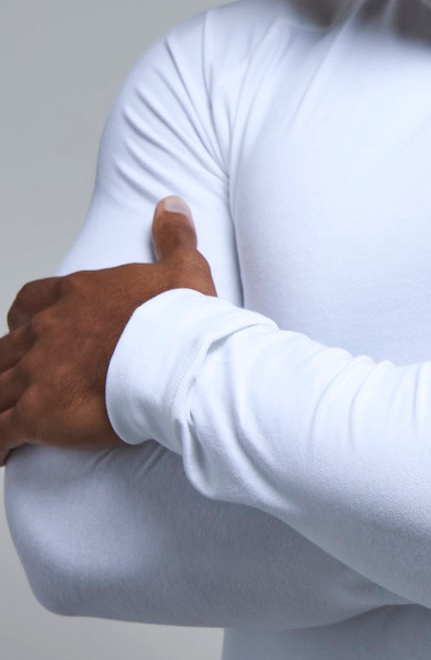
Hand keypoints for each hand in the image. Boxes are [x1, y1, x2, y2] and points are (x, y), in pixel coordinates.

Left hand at [0, 196, 215, 463]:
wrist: (173, 358)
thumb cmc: (180, 320)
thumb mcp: (183, 269)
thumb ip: (173, 236)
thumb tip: (171, 204)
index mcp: (75, 296)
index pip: (29, 303)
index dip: (26, 320)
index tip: (30, 331)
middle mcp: (46, 331)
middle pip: (7, 349)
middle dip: (8, 366)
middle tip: (17, 384)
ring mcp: (36, 373)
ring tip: (3, 417)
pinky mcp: (36, 414)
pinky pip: (0, 430)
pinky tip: (3, 455)